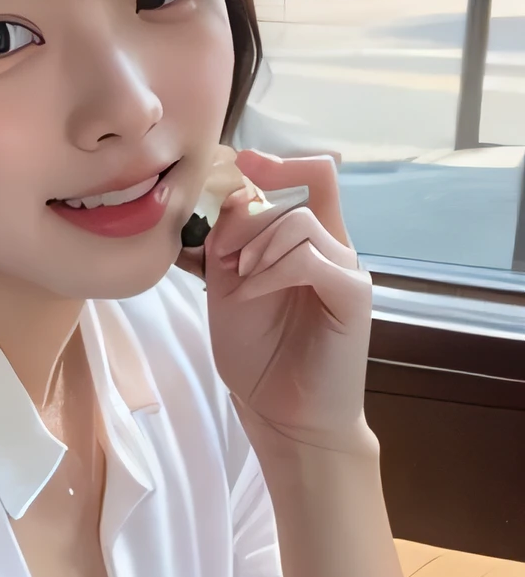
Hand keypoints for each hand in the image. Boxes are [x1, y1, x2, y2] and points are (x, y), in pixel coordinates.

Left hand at [202, 149, 372, 454]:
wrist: (282, 414)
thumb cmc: (259, 354)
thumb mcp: (228, 287)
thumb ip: (228, 241)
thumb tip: (231, 194)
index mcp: (308, 242)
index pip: (315, 176)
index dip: (280, 163)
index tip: (243, 162)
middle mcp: (334, 248)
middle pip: (294, 196)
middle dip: (244, 220)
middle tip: (222, 260)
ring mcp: (347, 270)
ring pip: (298, 223)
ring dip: (256, 247)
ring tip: (239, 283)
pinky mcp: (352, 295)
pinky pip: (308, 258)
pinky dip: (269, 272)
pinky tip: (249, 296)